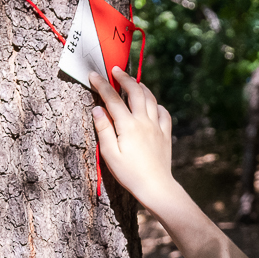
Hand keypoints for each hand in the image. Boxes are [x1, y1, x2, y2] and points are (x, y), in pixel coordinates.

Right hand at [90, 68, 178, 208]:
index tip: (93, 74)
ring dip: (141, 87)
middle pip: (135, 91)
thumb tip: (97, 109)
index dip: (102, 85)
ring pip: (151, 98)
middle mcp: (144, 121)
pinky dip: (156, 104)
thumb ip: (104, 129)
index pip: (112, 99)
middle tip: (115, 70)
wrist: (156, 187)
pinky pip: (163, 112)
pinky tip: (151, 105)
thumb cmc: (129, 174)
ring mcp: (157, 126)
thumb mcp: (110, 154)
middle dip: (124, 78)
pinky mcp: (165, 134)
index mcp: (128, 126)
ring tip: (133, 82)